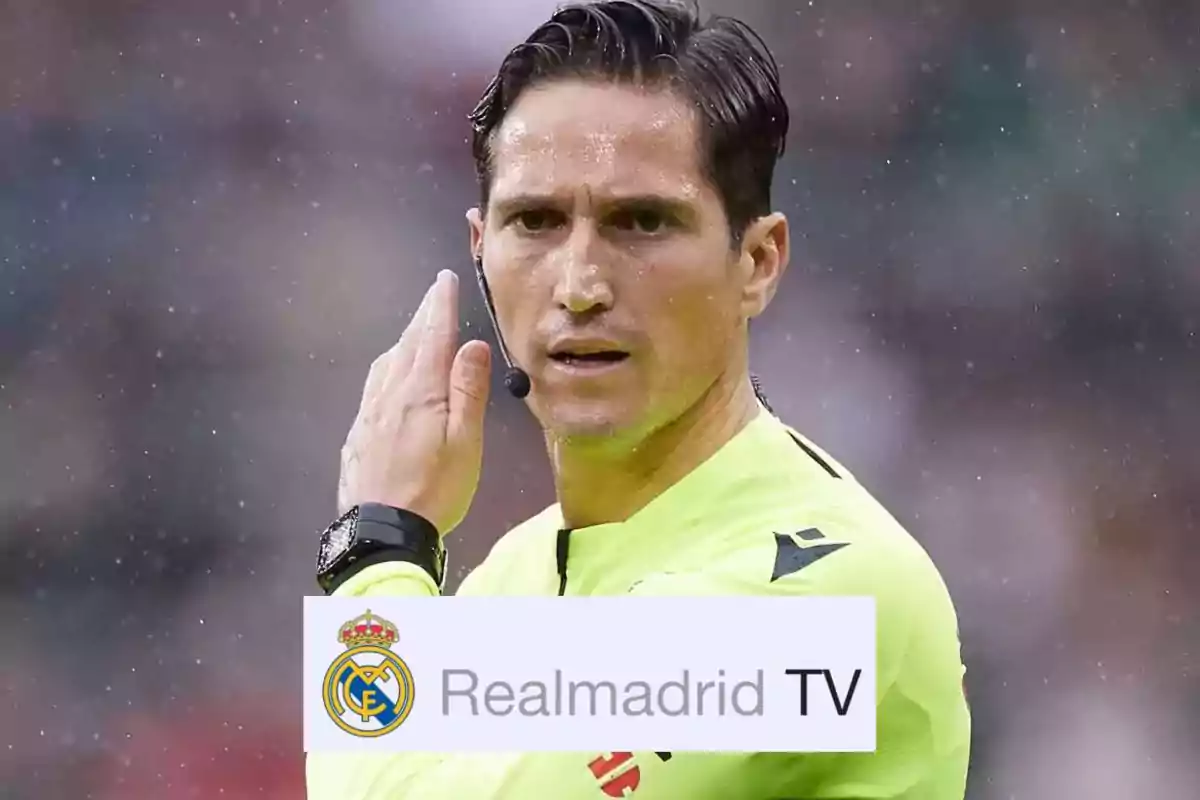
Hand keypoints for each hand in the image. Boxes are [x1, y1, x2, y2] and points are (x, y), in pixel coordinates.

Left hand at [338, 270, 491, 535]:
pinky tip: (390, 378)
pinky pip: (373, 388)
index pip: (431, 336)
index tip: (444, 280)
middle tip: (433, 294)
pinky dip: (387, 369)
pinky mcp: (358, 436)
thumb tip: (471, 345)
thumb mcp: (464, 442)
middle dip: (422, 316)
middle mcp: (389, 394)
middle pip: (406, 345)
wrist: (382, 533)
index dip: (439, 305)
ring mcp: (368, 415)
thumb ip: (467, 391)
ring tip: (415, 331)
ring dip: (403, 341)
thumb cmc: (435, 489)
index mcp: (420, 392)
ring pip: (386, 364)